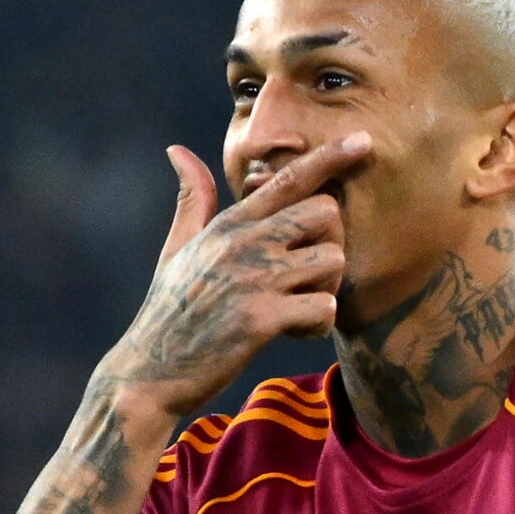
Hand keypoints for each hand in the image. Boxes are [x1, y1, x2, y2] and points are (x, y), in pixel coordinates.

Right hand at [101, 131, 372, 418]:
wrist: (149, 373)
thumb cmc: (170, 310)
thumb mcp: (177, 248)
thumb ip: (192, 199)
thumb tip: (177, 150)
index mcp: (229, 224)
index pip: (288, 178)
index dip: (330, 157)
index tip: (364, 140)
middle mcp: (243, 243)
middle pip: (326, 213)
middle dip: (329, 243)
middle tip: (307, 277)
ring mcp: (252, 279)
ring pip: (332, 261)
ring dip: (326, 288)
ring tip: (297, 306)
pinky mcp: (259, 319)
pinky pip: (324, 308)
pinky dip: (319, 324)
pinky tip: (293, 331)